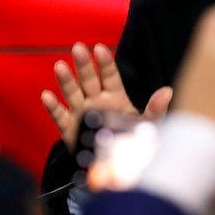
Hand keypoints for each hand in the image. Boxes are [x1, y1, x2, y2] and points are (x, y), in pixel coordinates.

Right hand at [40, 42, 171, 149]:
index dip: (105, 63)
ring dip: (66, 81)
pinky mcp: (71, 130)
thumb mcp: (148, 125)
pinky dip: (54, 107)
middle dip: (83, 65)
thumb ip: (156, 109)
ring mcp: (83, 113)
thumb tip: (168, 91)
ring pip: (73, 94)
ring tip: (60, 66)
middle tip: (78, 48)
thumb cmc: (133, 141)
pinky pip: (60, 117)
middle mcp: (97, 101)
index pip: (110, 76)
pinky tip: (47, 95)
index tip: (99, 49)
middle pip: (89, 80)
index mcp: (116, 97)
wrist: (118, 166)